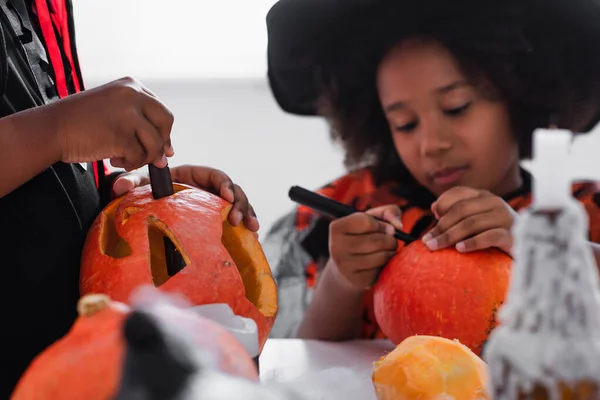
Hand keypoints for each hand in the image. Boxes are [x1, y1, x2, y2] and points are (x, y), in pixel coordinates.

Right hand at [53, 77, 173, 170]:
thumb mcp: (114, 108)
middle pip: (166, 122)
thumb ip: (140, 121)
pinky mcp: (121, 136)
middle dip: (161, 143)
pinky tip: (113, 160)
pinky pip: (139, 156)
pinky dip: (129, 163)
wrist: (52, 128)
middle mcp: (133, 95)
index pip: (161, 110)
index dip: (163, 131)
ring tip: (124, 158)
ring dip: (143, 157)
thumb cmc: (82, 122)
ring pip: (154, 143)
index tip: (160, 146)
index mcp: (131, 85)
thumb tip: (167, 150)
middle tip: (154, 158)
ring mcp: (128, 115)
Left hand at [112, 165, 258, 231]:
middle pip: (233, 191)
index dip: (224, 184)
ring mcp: (216, 205)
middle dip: (240, 204)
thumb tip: (118, 186)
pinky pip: (237, 221)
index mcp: (196, 176)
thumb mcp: (141, 186)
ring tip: (252, 229)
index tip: (226, 195)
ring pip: (240, 206)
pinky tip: (252, 238)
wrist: (152, 207)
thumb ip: (131, 182)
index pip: (216, 175)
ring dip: (248, 214)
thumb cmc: (149, 192)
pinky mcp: (219, 219)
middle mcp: (210, 190)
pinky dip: (245, 227)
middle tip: (238, 219)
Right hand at [328, 205, 402, 290]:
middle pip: (376, 241)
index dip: (381, 225)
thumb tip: (397, 226)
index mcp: (336, 228)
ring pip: (380, 257)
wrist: (346, 267)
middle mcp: (335, 247)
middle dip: (390, 240)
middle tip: (391, 241)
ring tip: (388, 251)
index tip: (385, 228)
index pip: (366, 222)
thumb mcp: (371, 219)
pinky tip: (380, 264)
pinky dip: (385, 266)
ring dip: (390, 253)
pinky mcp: (355, 280)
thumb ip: (388, 212)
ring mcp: (344, 266)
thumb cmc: (362, 236)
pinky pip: (380, 271)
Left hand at [422, 186, 516, 254]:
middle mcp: (495, 203)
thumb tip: (434, 208)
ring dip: (450, 236)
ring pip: (471, 223)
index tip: (433, 216)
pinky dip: (472, 242)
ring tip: (436, 246)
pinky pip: (489, 237)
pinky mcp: (513, 235)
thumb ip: (458, 213)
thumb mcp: (475, 221)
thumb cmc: (493, 235)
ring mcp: (505, 218)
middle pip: (461, 210)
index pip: (459, 192)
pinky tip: (459, 249)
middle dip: (441, 226)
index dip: (443, 202)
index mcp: (484, 196)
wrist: (526, 250)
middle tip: (427, 241)